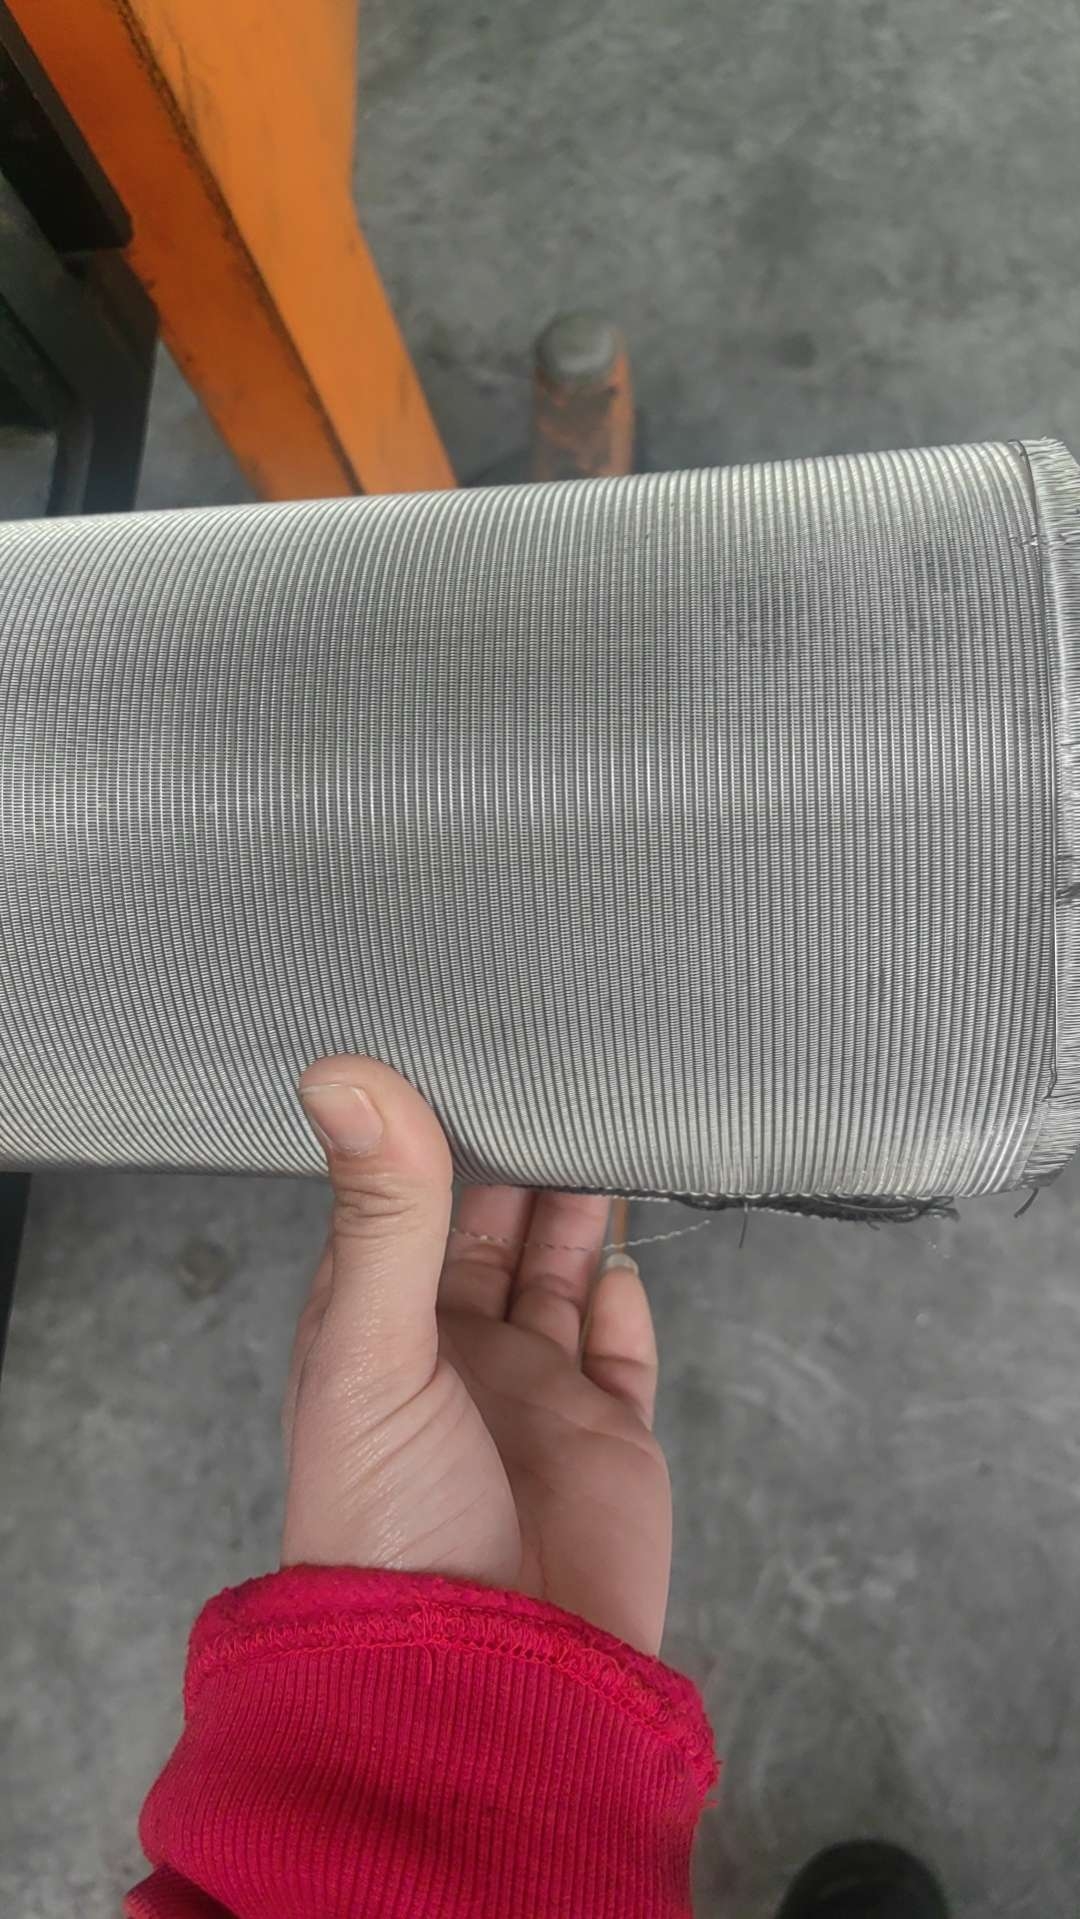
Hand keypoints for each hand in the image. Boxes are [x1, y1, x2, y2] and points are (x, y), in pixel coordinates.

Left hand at [282, 1055, 670, 1654]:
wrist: (490, 1685)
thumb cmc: (393, 1521)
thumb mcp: (373, 1351)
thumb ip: (381, 1213)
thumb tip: (342, 1069)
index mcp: (379, 1328)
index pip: (402, 1203)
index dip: (429, 1131)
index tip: (462, 1043)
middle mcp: (455, 1351)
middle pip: (492, 1228)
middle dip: (520, 1157)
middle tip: (559, 1066)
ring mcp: (535, 1392)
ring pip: (563, 1274)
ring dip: (580, 1208)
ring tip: (606, 1123)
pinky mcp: (609, 1435)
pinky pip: (622, 1345)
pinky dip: (627, 1294)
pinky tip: (628, 1243)